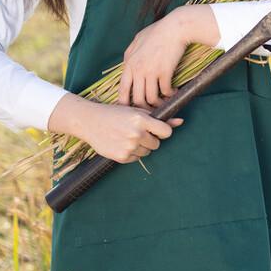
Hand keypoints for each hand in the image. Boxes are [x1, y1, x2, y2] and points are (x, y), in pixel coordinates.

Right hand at [46, 93, 182, 163]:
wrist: (90, 121)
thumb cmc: (115, 113)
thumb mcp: (137, 111)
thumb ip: (159, 117)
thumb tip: (181, 122)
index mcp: (141, 119)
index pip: (166, 132)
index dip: (163, 131)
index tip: (157, 130)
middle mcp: (136, 133)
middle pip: (157, 144)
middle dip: (150, 139)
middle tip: (137, 131)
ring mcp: (129, 146)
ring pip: (147, 152)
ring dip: (141, 146)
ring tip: (127, 136)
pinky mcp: (122, 157)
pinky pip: (136, 158)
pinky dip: (132, 153)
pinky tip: (121, 143)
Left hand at [117, 6, 217, 108]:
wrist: (175, 27)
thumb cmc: (158, 31)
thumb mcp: (137, 40)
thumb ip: (130, 54)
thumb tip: (127, 64)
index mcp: (129, 63)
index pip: (122, 91)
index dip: (126, 104)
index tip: (133, 108)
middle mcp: (138, 69)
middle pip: (137, 99)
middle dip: (144, 108)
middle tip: (152, 109)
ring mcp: (151, 71)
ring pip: (151, 98)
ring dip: (159, 103)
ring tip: (165, 101)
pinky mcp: (165, 72)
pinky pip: (165, 91)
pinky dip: (170, 95)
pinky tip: (174, 92)